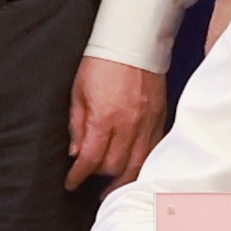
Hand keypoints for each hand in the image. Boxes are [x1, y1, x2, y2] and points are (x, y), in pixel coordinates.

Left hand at [63, 57, 167, 191]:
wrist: (133, 42)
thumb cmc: (103, 63)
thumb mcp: (78, 92)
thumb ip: (76, 125)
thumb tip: (76, 152)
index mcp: (104, 118)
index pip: (90, 159)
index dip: (78, 176)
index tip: (71, 183)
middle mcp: (129, 125)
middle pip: (115, 167)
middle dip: (99, 179)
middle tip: (90, 182)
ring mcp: (147, 123)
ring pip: (138, 164)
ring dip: (124, 179)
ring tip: (113, 188)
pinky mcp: (160, 119)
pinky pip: (153, 151)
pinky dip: (143, 164)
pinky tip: (135, 168)